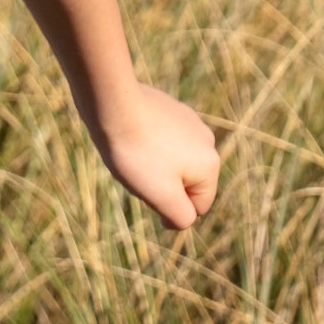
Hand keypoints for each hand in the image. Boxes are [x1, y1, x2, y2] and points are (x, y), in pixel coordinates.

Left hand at [96, 84, 219, 230]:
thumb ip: (181, 216)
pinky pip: (161, 140)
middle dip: (161, 185)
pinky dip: (147, 144)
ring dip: (152, 165)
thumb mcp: (161, 196)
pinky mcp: (171, 108)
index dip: (169, 208)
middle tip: (137, 171)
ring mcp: (190, 121)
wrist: (113, 105)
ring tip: (132, 153)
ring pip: (172, 161)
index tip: (146, 190)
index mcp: (210, 164)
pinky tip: (130, 136)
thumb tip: (184, 218)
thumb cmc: (136, 154)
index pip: (197, 207)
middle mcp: (207, 141)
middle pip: (184, 183)